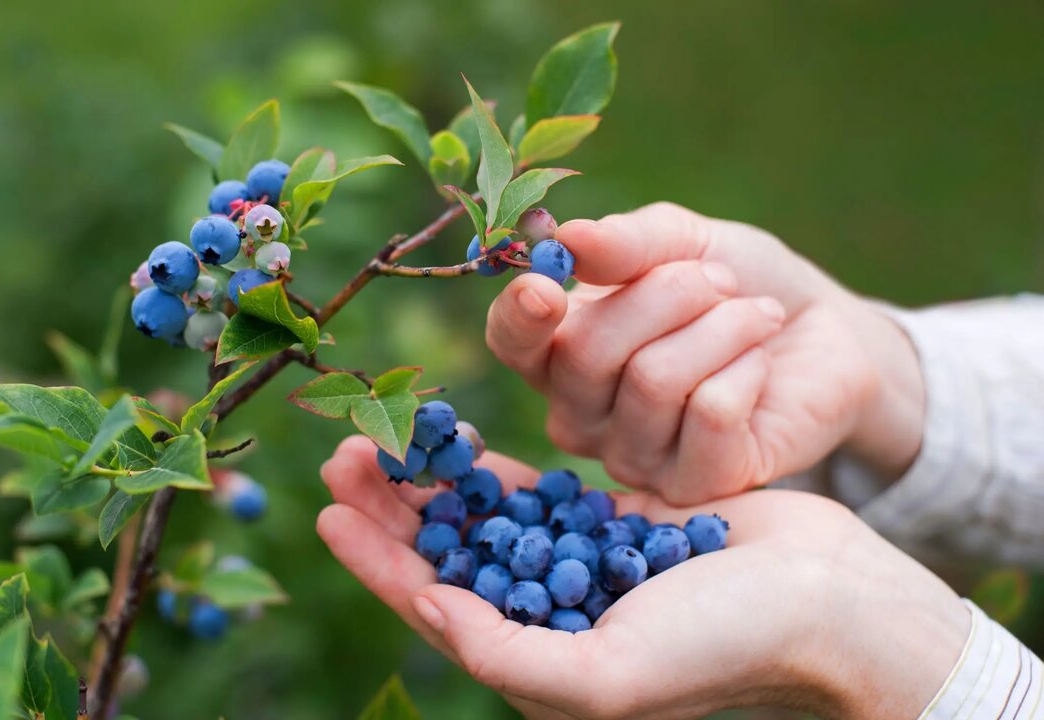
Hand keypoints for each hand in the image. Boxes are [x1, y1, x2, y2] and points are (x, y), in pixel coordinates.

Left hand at [317, 436, 968, 719]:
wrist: (825, 600)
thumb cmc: (723, 648)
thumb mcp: (607, 675)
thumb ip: (508, 655)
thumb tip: (429, 610)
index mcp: (538, 664)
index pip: (433, 608)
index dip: (376, 562)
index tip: (327, 511)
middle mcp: (547, 617)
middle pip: (447, 556)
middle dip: (391, 508)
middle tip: (344, 452)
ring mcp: (577, 567)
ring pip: (481, 519)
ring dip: (431, 481)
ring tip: (384, 435)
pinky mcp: (609, 523)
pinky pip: (534, 492)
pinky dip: (492, 469)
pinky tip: (456, 440)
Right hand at [486, 203, 925, 503]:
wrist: (823, 333)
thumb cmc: (736, 284)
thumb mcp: (684, 242)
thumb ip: (626, 243)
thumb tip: (568, 239)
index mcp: (559, 350)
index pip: (511, 342)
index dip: (519, 318)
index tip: (548, 287)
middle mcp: (582, 414)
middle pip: (587, 353)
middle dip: (666, 294)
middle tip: (719, 281)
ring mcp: (634, 458)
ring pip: (653, 381)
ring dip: (721, 327)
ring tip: (755, 316)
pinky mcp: (695, 485)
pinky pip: (710, 414)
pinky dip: (747, 368)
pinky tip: (760, 366)